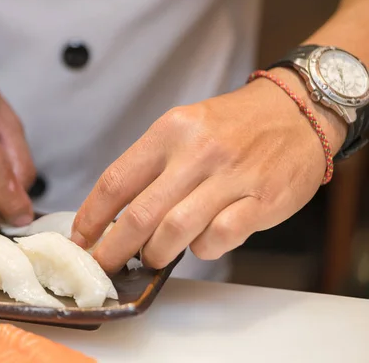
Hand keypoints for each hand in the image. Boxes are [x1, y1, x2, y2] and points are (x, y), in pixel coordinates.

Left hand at [71, 68, 346, 272]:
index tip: (80, 239)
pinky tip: (201, 242)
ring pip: (175, 232)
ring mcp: (231, 177)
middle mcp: (197, 152)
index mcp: (170, 131)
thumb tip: (114, 215)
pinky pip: (219, 238)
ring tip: (152, 257)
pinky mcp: (262, 200)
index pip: (115, 180)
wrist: (296, 112)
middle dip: (113, 250)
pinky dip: (203, 249)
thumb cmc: (233, 126)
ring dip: (156, 254)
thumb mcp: (183, 128)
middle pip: (139, 214)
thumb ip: (151, 167)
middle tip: (104, 264)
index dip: (91, 217)